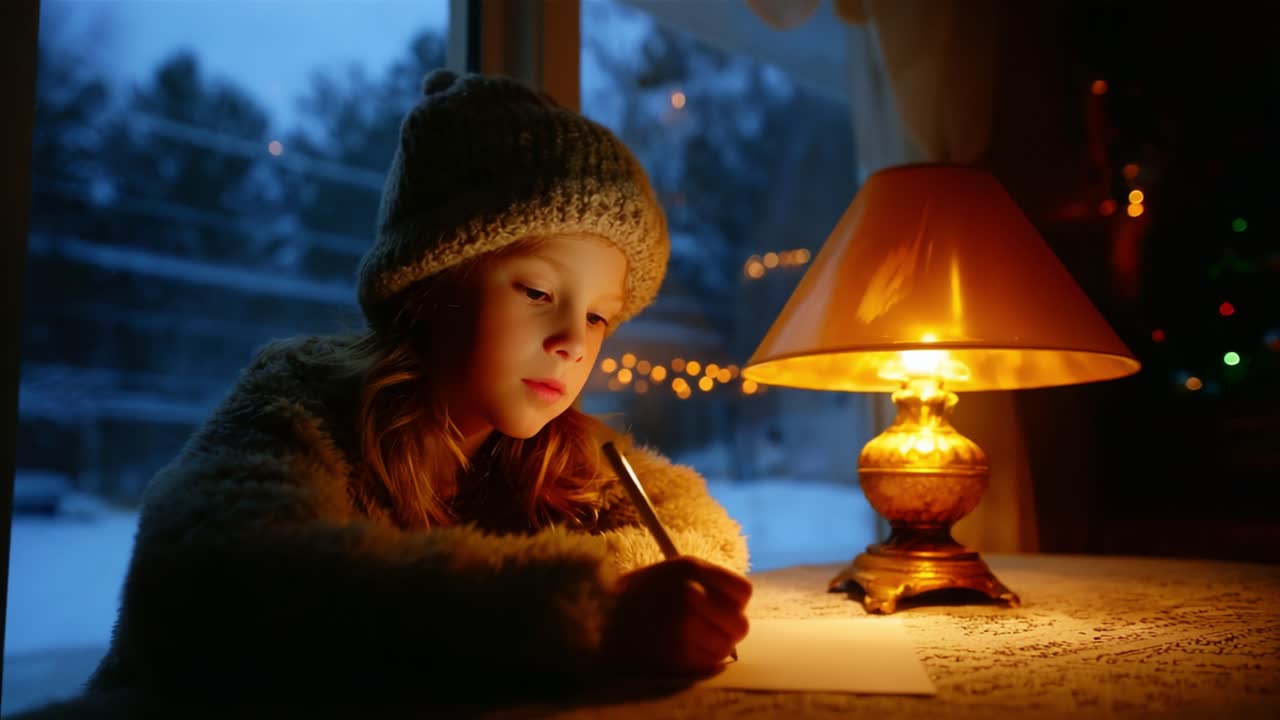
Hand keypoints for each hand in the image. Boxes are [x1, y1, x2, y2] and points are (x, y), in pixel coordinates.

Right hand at [601, 556, 751, 674]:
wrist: (597, 617)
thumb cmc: (637, 595)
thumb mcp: (672, 572)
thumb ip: (706, 583)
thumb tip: (737, 607)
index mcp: (692, 567)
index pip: (743, 591)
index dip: (735, 605)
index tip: (724, 611)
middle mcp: (692, 593)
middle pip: (739, 624)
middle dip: (728, 632)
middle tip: (710, 633)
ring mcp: (685, 624)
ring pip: (725, 648)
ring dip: (712, 649)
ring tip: (691, 643)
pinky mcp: (677, 651)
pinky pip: (707, 664)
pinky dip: (699, 662)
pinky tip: (681, 653)